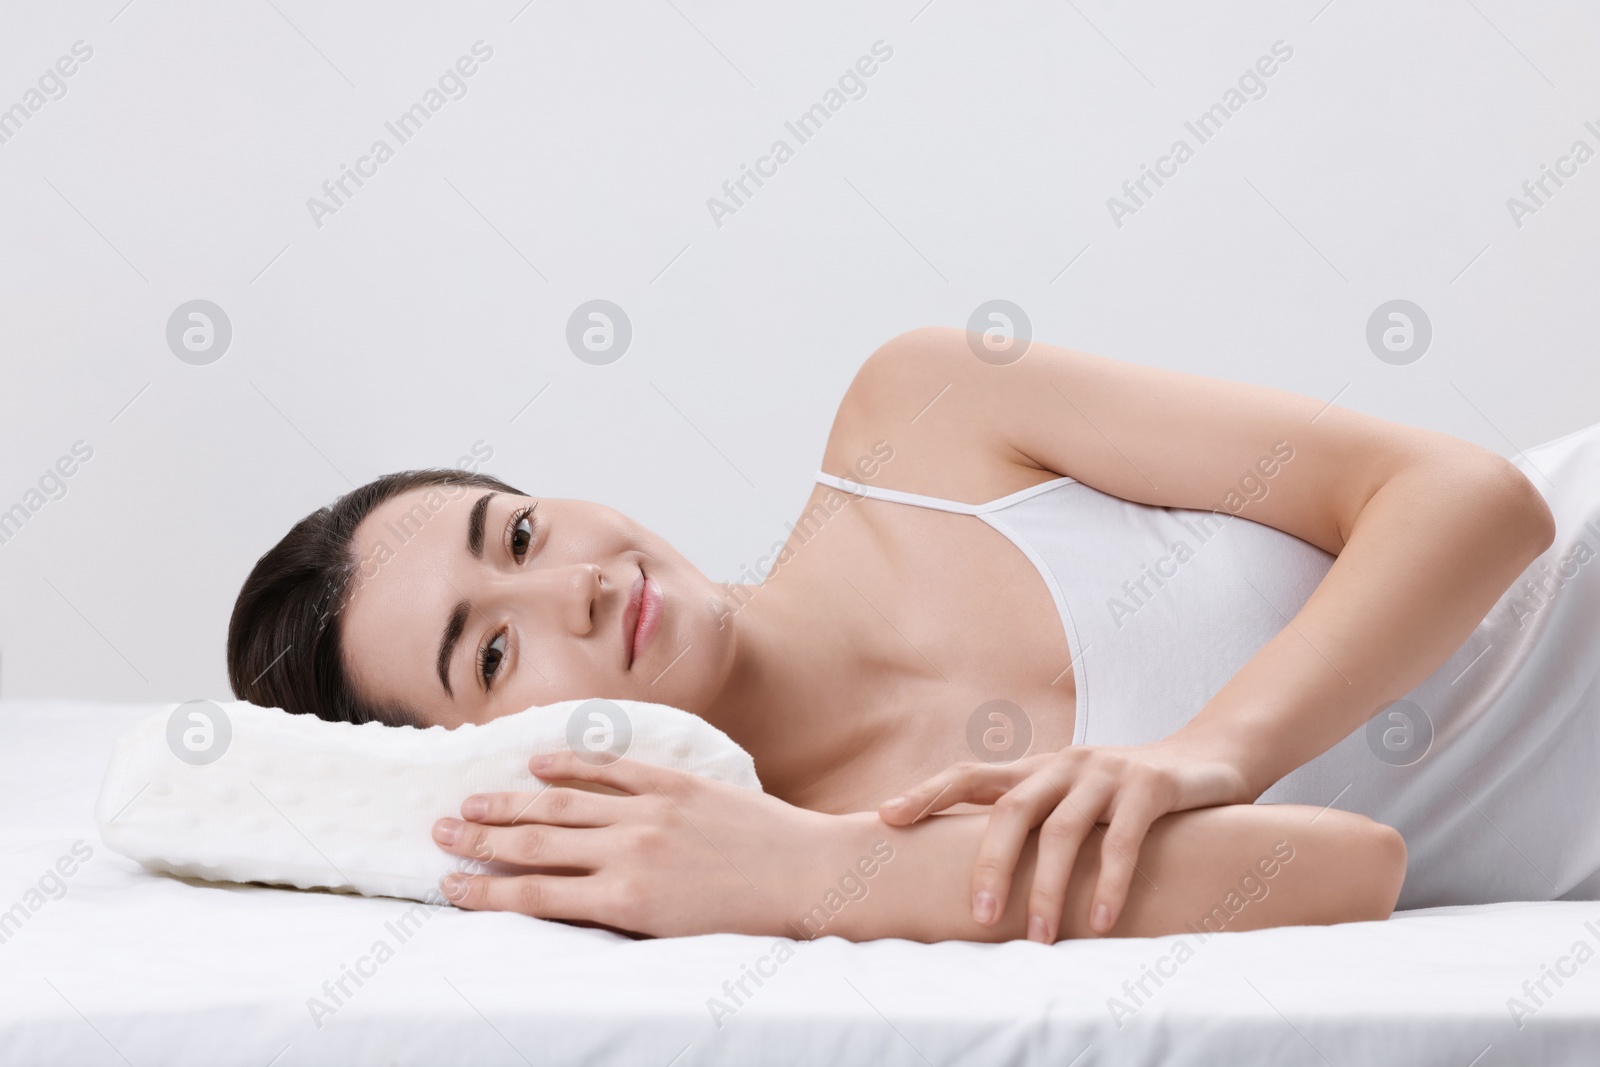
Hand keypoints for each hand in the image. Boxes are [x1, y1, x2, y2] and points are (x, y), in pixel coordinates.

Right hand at [431, 750, 834, 937]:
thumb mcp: (670, 931)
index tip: (447, 885)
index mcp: (625, 901)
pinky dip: (572, 761)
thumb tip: (563, 897)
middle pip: (535, 844)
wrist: (806, 878)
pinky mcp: (675, 783)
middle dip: (480, 840)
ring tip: (470, 800)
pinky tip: (539, 760)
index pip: (534, 895)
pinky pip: (612, 767)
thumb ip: (614, 910)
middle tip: (437, 832)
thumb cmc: (743, 918)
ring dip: (509, 801)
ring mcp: (650, 813)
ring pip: (562, 802)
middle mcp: (628, 854)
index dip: (484, 890)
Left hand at [877, 742, 1249, 940]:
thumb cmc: (1126, 797)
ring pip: (1062, 830)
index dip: (927, 794)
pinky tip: (1102, 921)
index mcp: (1037, 770)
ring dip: (1047, 888)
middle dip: (990, 863)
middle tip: (980, 916)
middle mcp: (1064, 765)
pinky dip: (1108, 882)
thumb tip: (981, 879)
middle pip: (1012, 809)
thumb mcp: (1073, 802)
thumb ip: (1034, 825)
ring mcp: (1107, 772)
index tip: (886, 818)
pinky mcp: (1150, 786)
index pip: (971, 775)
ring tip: (1038, 938)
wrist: (1208, 759)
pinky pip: (1122, 839)